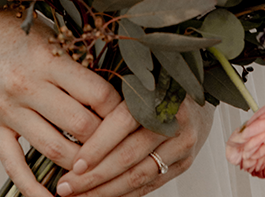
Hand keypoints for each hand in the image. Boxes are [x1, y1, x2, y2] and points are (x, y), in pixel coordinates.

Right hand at [0, 5, 121, 196]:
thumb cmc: (14, 26)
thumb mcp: (51, 36)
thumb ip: (77, 64)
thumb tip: (114, 94)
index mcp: (47, 59)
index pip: (97, 94)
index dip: (119, 109)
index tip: (129, 114)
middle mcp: (27, 85)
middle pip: (80, 126)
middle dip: (103, 139)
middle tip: (117, 142)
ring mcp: (8, 109)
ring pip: (54, 150)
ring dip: (78, 164)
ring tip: (93, 167)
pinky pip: (14, 166)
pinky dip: (34, 188)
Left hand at [55, 97, 214, 196]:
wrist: (199, 97)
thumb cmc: (158, 84)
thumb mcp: (137, 78)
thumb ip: (111, 95)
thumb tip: (71, 119)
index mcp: (158, 92)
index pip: (123, 122)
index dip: (98, 145)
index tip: (74, 163)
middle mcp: (174, 119)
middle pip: (129, 155)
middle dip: (94, 176)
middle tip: (65, 186)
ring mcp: (182, 144)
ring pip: (138, 176)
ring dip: (105, 191)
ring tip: (78, 196)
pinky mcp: (184, 163)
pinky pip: (150, 184)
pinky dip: (124, 194)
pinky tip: (103, 196)